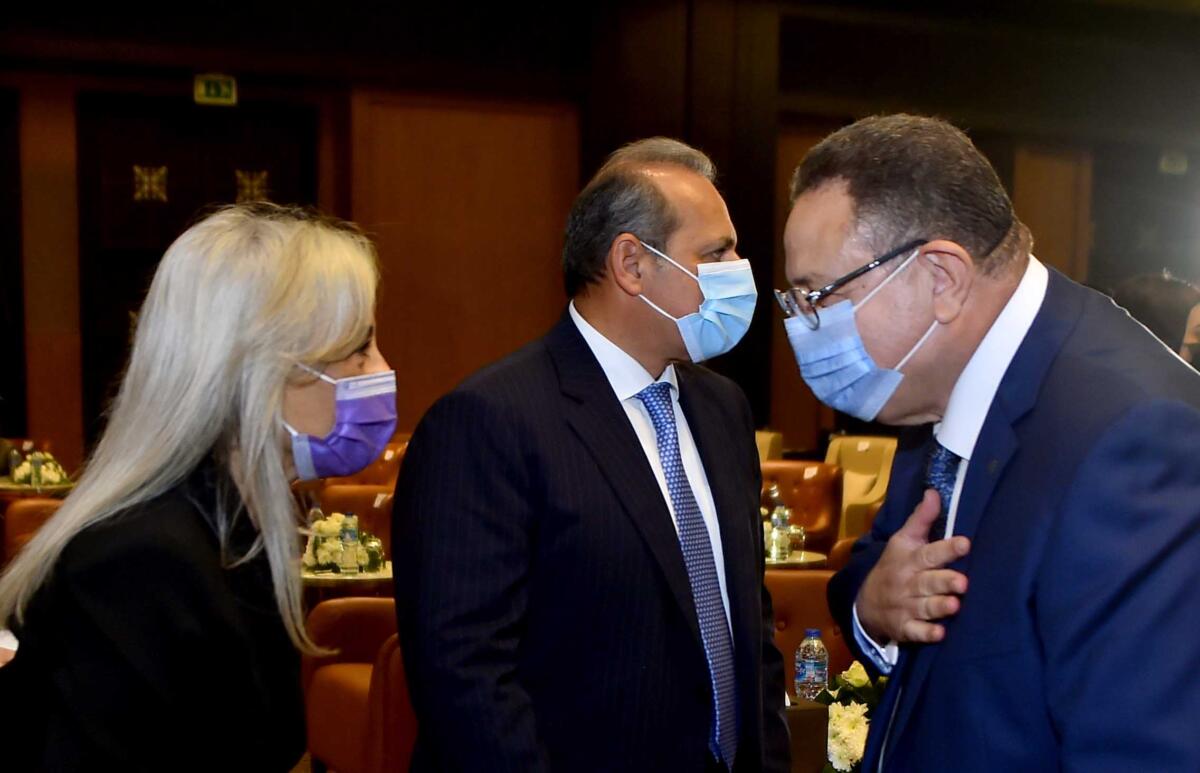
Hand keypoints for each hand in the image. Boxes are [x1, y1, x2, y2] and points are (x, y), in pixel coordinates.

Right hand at [856, 489, 970, 644]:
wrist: (865, 602)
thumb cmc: (894, 566)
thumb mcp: (902, 541)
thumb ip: (921, 519)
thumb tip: (935, 492)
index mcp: (910, 559)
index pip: (929, 552)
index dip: (947, 548)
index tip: (965, 543)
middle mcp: (908, 583)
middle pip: (928, 582)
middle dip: (944, 581)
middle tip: (962, 582)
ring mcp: (905, 606)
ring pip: (925, 607)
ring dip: (939, 606)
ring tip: (955, 605)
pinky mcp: (904, 628)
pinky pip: (915, 632)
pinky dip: (926, 634)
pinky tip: (940, 633)